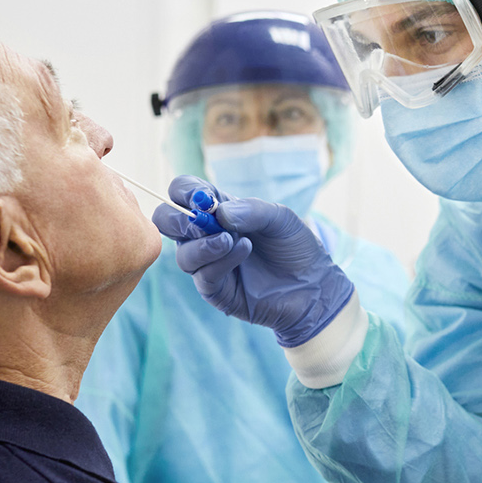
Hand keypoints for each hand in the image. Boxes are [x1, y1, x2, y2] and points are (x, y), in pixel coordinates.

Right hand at [152, 176, 354, 347]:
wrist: (315, 285)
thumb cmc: (296, 247)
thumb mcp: (280, 218)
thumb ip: (250, 209)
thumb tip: (216, 211)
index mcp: (217, 211)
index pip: (182, 193)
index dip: (184, 191)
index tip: (202, 198)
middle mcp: (206, 236)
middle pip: (166, 222)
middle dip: (179, 219)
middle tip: (202, 220)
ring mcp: (208, 264)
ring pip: (182, 255)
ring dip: (205, 244)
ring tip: (234, 239)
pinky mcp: (216, 290)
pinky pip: (203, 275)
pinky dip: (221, 261)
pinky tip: (244, 251)